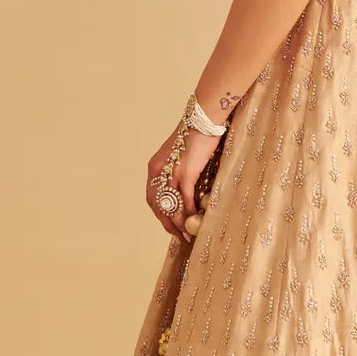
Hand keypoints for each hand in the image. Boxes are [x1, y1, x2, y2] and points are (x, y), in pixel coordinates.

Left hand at [146, 123, 220, 237]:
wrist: (203, 119)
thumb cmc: (196, 135)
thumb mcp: (180, 156)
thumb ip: (178, 172)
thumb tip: (186, 190)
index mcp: (155, 167)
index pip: (152, 198)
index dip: (159, 214)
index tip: (169, 225)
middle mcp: (159, 171)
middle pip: (159, 205)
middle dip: (167, 224)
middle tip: (178, 236)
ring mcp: (171, 173)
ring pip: (172, 205)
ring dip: (179, 222)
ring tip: (188, 234)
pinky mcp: (185, 173)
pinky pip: (185, 199)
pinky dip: (190, 211)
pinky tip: (195, 218)